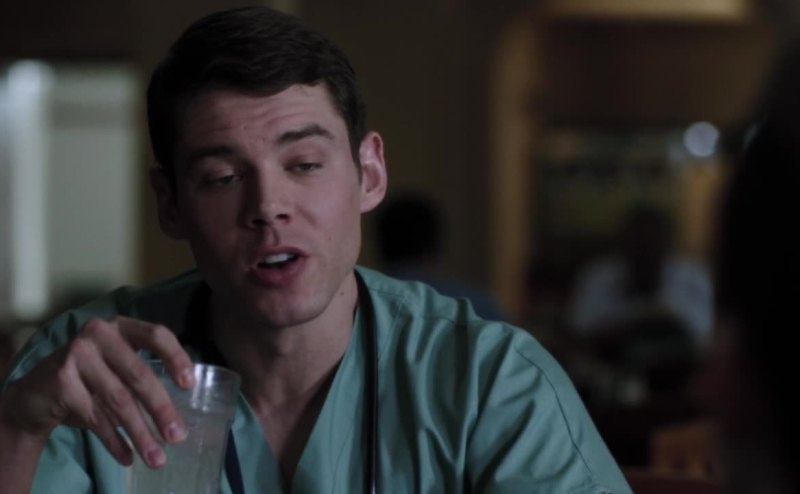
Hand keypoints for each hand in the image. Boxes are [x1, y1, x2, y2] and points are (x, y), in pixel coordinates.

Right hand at [0, 316, 194, 467]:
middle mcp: (99, 334)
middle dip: (161, 409)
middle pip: (139, 374)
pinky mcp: (61, 379)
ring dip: (140, 432)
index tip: (189, 385)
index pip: (156, 335)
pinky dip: (114, 440)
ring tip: (156, 457)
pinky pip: (95, 416)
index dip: (176, 358)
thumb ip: (144, 378)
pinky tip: (127, 456)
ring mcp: (77, 354)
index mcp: (122, 327)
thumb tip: (176, 414)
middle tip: (177, 437)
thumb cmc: (88, 380)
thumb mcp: (118, 369)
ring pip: (118, 400)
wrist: (35, 394)